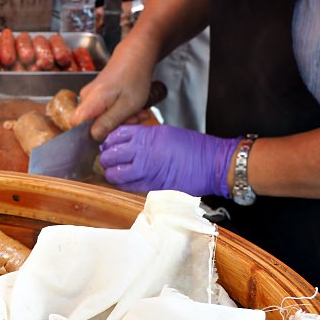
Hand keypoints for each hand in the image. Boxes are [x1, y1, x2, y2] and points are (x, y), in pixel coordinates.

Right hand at [72, 39, 155, 140]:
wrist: (136, 56)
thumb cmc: (133, 77)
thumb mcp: (127, 105)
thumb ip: (108, 122)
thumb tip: (94, 137)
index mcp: (90, 101)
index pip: (75, 126)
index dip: (90, 134)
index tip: (110, 132)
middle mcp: (85, 99)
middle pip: (92, 124)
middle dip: (116, 125)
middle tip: (135, 118)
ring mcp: (90, 97)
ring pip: (101, 118)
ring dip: (121, 118)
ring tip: (138, 111)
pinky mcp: (96, 96)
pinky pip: (104, 110)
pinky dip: (120, 111)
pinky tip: (132, 107)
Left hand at [99, 125, 240, 196]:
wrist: (213, 163)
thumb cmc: (193, 147)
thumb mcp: (166, 133)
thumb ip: (144, 137)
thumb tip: (124, 143)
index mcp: (147, 136)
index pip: (115, 136)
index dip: (108, 142)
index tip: (108, 146)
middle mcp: (144, 152)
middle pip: (110, 156)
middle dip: (106, 159)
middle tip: (109, 161)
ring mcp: (147, 170)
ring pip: (115, 174)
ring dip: (112, 175)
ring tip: (115, 174)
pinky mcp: (152, 186)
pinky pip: (127, 187)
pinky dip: (122, 185)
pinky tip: (124, 182)